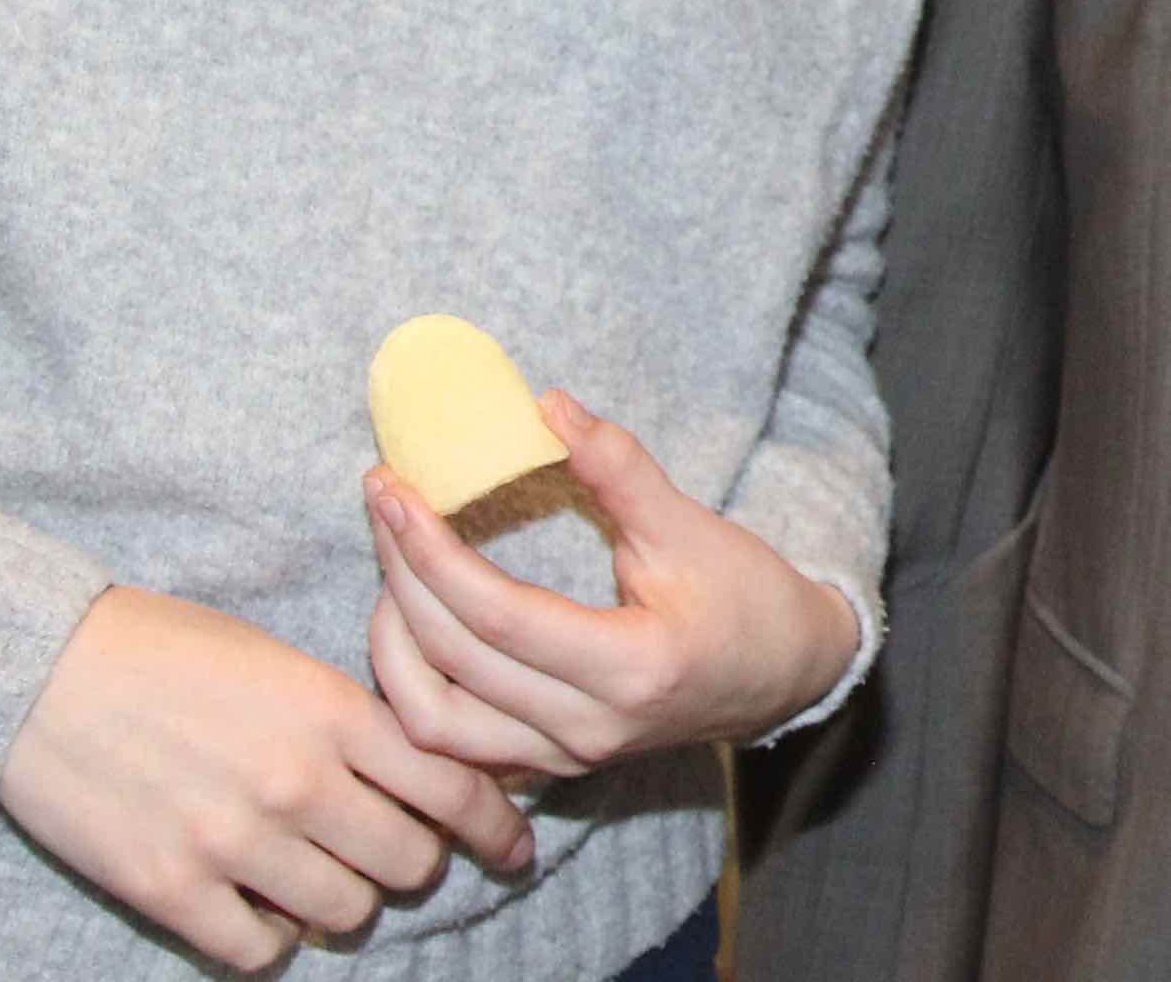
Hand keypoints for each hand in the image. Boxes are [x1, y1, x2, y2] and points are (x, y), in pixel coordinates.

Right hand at [0, 584, 533, 971]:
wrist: (37, 668)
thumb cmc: (162, 650)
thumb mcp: (278, 661)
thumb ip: (349, 719)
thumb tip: (418, 771)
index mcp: (331, 712)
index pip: (453, 788)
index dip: (494, 826)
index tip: (512, 846)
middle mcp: (295, 782)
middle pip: (409, 862)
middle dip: (413, 862)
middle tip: (392, 853)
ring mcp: (233, 843)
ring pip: (346, 913)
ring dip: (344, 901)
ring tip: (318, 876)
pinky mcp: (170, 890)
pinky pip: (261, 952)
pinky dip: (270, 936)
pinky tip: (256, 906)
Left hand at [365, 389, 860, 777]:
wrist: (788, 676)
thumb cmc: (748, 597)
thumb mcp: (691, 526)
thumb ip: (618, 468)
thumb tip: (547, 404)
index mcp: (628, 668)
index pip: (495, 616)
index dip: (430, 551)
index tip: (393, 488)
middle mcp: (587, 727)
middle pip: (451, 661)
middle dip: (399, 574)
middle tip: (381, 503)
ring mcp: (566, 758)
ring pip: (432, 725)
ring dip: (392, 648)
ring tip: (390, 572)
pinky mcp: (552, 765)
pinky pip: (452, 748)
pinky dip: (415, 691)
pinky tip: (408, 631)